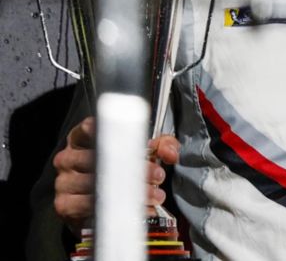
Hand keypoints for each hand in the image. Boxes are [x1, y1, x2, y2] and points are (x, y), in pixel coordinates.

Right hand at [54, 117, 181, 233]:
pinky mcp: (65, 204)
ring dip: (132, 191)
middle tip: (158, 174)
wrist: (96, 206)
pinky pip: (91, 206)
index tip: (132, 140)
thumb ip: (161, 144)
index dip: (112, 132)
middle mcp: (68, 157)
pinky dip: (118, 209)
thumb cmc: (116, 171)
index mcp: (82, 138)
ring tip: (155, 194)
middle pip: (100, 158)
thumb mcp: (141, 151)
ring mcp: (64, 181)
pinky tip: (139, 209)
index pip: (90, 127)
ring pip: (98, 183)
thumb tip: (169, 152)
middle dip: (135, 167)